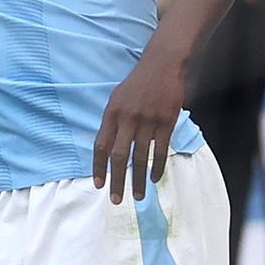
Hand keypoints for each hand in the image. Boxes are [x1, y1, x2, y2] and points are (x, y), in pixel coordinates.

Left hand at [94, 48, 184, 202]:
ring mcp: (148, 121)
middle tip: (115, 199)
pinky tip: (154, 179)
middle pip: (118, 156)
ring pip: (140, 157)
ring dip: (138, 179)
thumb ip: (112, 122)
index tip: (99, 184)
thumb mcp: (116, 99)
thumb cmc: (137, 84)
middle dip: (116, 180)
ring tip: (137, 196)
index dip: (98, 167)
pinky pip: (160, 150)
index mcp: (111, 114)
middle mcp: (127, 119)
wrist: (162, 65)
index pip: (101, 146)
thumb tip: (107, 147)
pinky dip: (157, 167)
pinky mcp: (166, 122)